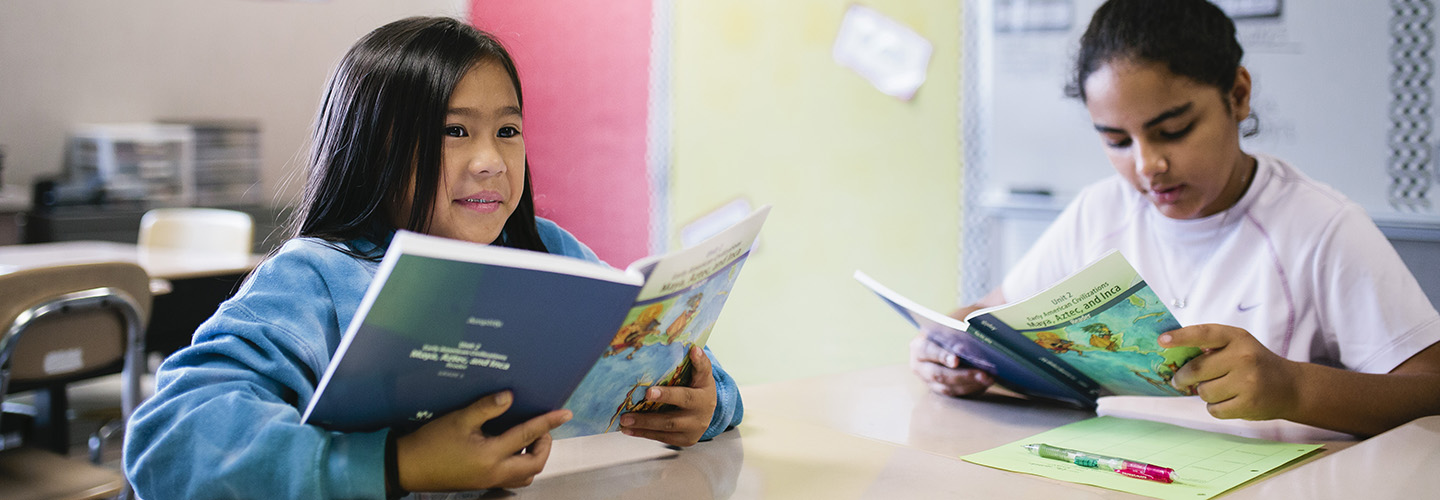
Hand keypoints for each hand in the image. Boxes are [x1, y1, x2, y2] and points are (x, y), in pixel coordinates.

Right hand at [395, 391, 570, 490]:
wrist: (407, 467)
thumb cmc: (430, 442)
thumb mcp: (459, 420)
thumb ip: (486, 408)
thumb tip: (510, 396)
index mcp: (490, 455)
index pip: (528, 435)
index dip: (548, 423)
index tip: (565, 414)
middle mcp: (494, 473)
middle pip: (534, 464)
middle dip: (545, 445)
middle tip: (542, 429)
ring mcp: (489, 481)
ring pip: (525, 475)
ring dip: (533, 457)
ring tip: (528, 438)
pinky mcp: (482, 484)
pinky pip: (512, 479)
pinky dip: (520, 465)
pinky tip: (511, 449)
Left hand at [619, 345, 717, 446]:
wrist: (710, 411)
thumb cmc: (700, 388)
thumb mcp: (704, 375)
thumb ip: (700, 363)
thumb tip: (695, 349)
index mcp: (704, 396)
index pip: (686, 395)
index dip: (668, 394)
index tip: (649, 391)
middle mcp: (700, 416)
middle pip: (673, 416)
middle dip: (651, 414)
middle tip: (631, 410)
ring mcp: (692, 430)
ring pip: (666, 429)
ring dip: (643, 425)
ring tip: (624, 421)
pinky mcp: (684, 440)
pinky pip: (662, 437)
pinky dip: (644, 434)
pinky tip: (629, 430)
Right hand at [910, 334, 993, 396]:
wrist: (950, 337)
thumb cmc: (951, 329)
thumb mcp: (951, 327)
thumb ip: (955, 337)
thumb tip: (964, 350)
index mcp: (918, 347)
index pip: (928, 351)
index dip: (942, 356)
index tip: (956, 360)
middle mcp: (919, 366)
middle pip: (938, 374)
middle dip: (962, 375)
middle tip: (981, 374)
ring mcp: (928, 380)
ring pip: (947, 388)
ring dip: (970, 385)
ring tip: (987, 379)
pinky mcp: (940, 389)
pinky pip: (956, 393)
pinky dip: (971, 389)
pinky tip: (985, 383)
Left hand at [1161, 324, 1302, 420]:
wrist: (1290, 387)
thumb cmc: (1255, 364)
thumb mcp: (1238, 345)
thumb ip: (1211, 347)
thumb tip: (1173, 355)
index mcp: (1237, 338)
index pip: (1204, 334)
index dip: (1181, 337)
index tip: (1162, 341)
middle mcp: (1243, 357)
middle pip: (1196, 370)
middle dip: (1183, 378)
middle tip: (1179, 381)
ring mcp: (1247, 381)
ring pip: (1204, 392)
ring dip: (1205, 393)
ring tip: (1221, 389)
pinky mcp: (1248, 404)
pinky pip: (1214, 409)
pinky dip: (1216, 408)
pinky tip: (1229, 401)